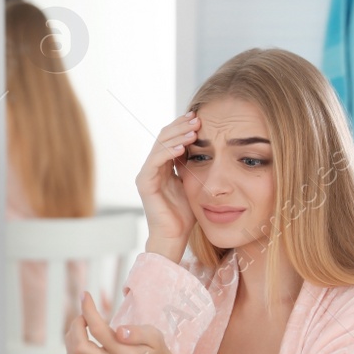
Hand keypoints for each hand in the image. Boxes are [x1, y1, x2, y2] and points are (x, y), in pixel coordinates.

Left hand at [60, 292, 183, 353]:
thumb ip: (139, 334)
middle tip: (83, 315)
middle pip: (79, 347)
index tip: (85, 296)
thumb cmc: (153, 350)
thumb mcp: (154, 338)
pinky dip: (71, 351)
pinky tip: (80, 340)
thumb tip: (120, 331)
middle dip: (76, 324)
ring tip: (81, 327)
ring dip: (71, 339)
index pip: (98, 330)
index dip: (88, 310)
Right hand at [137, 112, 198, 263]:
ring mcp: (147, 174)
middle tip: (197, 118)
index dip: (183, 126)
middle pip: (163, 137)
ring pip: (159, 146)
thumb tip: (209, 146)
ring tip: (193, 129)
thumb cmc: (186, 214)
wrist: (175, 236)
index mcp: (164, 166)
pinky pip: (155, 162)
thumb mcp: (194, 183)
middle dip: (181, 126)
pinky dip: (168, 152)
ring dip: (177, 136)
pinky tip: (182, 148)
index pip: (171, 138)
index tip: (200, 117)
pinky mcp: (145, 183)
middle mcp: (153, 167)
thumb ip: (194, 165)